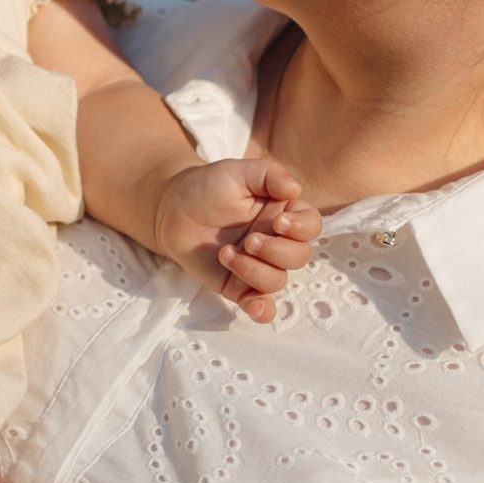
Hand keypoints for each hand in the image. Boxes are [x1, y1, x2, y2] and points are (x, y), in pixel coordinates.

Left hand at [149, 152, 321, 320]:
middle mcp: (276, 242)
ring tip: (225, 253)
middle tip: (249, 240)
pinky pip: (260, 305)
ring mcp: (258, 265)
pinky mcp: (238, 286)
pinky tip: (255, 306)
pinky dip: (263, 310)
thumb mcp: (238, 172)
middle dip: (276, 251)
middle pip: (299, 256)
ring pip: (277, 280)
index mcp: (283, 213)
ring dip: (254, 270)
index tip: (278, 222)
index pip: (311, 225)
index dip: (301, 228)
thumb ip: (269, 174)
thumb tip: (295, 188)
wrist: (172, 209)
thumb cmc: (209, 187)